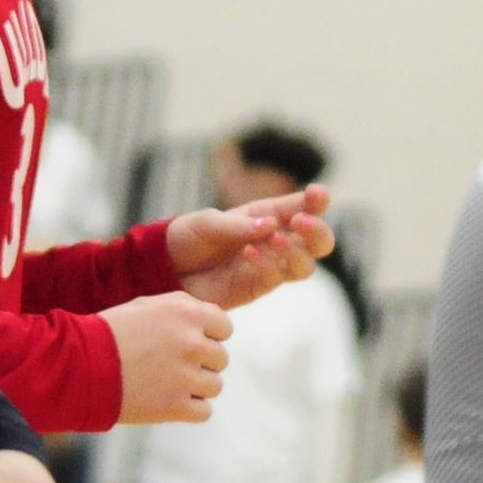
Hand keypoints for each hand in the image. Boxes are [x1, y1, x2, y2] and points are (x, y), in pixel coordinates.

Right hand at [105, 292, 231, 423]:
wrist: (77, 365)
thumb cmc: (108, 333)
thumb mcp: (147, 306)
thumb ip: (183, 310)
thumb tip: (212, 323)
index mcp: (186, 312)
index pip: (224, 326)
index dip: (208, 335)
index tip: (188, 342)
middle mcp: (192, 342)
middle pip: (220, 358)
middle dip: (200, 362)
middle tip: (169, 364)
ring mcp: (186, 376)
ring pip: (214, 386)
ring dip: (194, 387)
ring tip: (164, 383)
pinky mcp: (176, 406)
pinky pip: (204, 411)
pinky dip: (188, 409)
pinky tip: (165, 400)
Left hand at [165, 188, 334, 308]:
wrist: (164, 268)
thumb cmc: (187, 238)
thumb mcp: (207, 223)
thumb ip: (237, 225)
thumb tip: (270, 226)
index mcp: (267, 215)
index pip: (302, 207)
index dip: (317, 201)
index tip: (318, 195)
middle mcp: (275, 240)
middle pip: (317, 241)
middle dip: (317, 231)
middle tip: (300, 223)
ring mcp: (269, 266)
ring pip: (305, 264)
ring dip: (296, 252)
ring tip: (274, 240)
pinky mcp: (256, 287)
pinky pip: (275, 278)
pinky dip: (268, 265)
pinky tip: (249, 253)